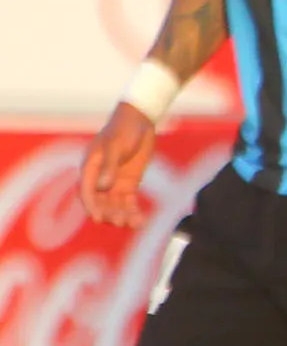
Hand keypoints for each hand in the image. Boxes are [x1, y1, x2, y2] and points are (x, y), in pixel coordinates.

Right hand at [80, 103, 156, 231]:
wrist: (139, 121)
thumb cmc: (122, 131)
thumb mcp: (115, 147)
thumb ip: (109, 166)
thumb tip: (102, 187)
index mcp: (89, 169)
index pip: (87, 191)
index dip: (91, 206)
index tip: (97, 218)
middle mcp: (99, 179)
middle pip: (100, 202)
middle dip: (109, 213)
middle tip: (120, 222)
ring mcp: (113, 183)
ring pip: (114, 205)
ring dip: (121, 215)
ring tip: (133, 223)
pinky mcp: (128, 184)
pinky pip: (128, 202)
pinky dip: (133, 211)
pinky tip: (140, 220)